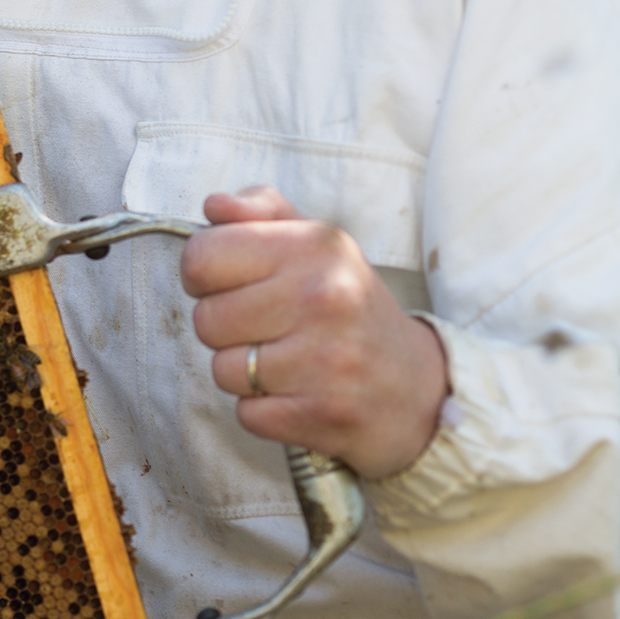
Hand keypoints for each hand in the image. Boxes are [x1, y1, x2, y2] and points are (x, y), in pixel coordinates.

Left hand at [180, 186, 449, 481]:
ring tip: (288, 363)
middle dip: (226, 330)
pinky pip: (247, 413)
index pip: (202, 257)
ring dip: (245, 373)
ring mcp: (325, 359)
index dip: (203, 275)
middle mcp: (323, 297)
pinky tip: (299, 394)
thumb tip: (214, 205)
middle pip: (206, 320)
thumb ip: (261, 213)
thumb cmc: (350, 310)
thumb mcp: (318, 246)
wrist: (417, 389)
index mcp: (315, 247)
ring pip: (223, 370)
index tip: (230, 284)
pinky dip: (263, 410)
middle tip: (270, 330)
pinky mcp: (323, 413)